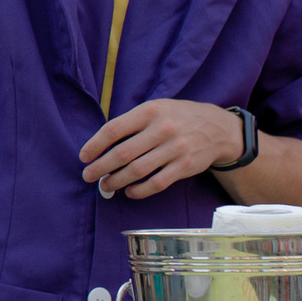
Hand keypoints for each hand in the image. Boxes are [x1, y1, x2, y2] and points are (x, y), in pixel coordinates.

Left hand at [80, 99, 243, 199]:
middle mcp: (162, 129)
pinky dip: (139, 190)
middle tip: (88, 175)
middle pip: (122, 153)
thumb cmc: (177, 117)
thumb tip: (101, 144)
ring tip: (105, 186)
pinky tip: (129, 191)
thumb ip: (131, 122)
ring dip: (116, 181)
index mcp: (150, 111)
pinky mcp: (185, 166)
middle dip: (100, 167)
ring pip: (137, 171)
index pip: (113, 130)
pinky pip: (157, 183)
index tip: (84, 156)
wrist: (217, 128)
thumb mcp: (156, 108)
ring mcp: (175, 149)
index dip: (95, 145)